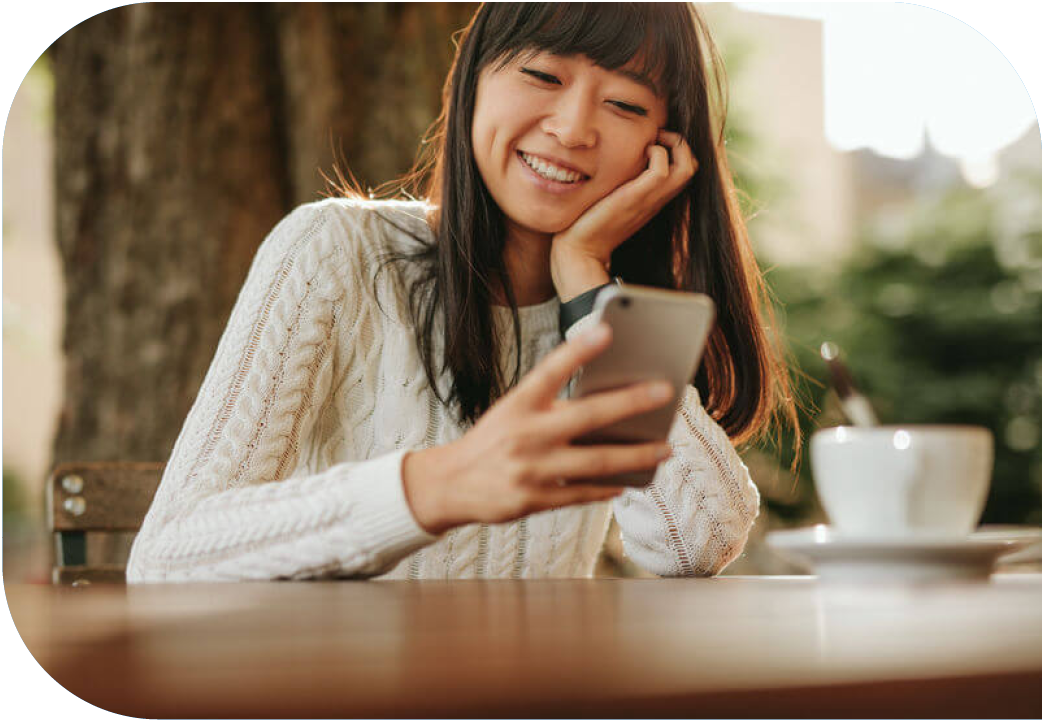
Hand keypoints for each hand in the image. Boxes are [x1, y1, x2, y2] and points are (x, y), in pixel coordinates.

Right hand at [402, 323, 674, 534]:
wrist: (449, 485)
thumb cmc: (493, 441)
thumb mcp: (512, 412)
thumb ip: (551, 407)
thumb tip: (610, 408)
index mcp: (518, 405)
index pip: (550, 370)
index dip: (578, 350)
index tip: (608, 330)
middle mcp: (524, 434)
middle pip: (587, 416)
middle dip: (631, 403)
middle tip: (665, 391)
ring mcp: (531, 470)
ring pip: (596, 462)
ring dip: (636, 456)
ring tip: (664, 449)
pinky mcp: (534, 500)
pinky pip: (582, 494)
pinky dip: (608, 488)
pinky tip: (629, 482)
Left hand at [550, 129, 697, 271]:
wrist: (581, 250)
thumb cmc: (590, 225)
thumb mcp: (611, 200)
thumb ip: (620, 184)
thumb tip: (615, 163)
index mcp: (653, 199)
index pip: (683, 172)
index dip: (677, 151)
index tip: (654, 141)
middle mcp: (657, 199)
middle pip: (692, 168)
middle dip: (680, 144)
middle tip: (656, 137)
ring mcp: (649, 200)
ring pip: (686, 168)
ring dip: (673, 145)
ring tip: (651, 142)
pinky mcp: (634, 199)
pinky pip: (661, 171)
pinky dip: (657, 153)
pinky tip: (639, 153)